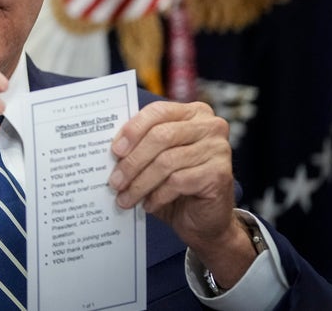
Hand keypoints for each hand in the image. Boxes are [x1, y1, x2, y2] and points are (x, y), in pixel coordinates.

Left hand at [109, 101, 255, 285]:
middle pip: (161, 136)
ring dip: (140, 183)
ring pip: (167, 162)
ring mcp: (219, 149)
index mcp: (193, 113)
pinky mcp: (220, 174)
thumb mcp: (156, 159)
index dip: (133, 130)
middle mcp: (210, 126)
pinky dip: (158, 195)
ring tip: (125, 198)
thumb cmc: (176, 184)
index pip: (158, 111)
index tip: (114, 151)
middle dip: (132, 161)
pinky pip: (178, 181)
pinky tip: (148, 205)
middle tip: (114, 181)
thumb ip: (141, 144)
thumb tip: (110, 147)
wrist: (204, 219)